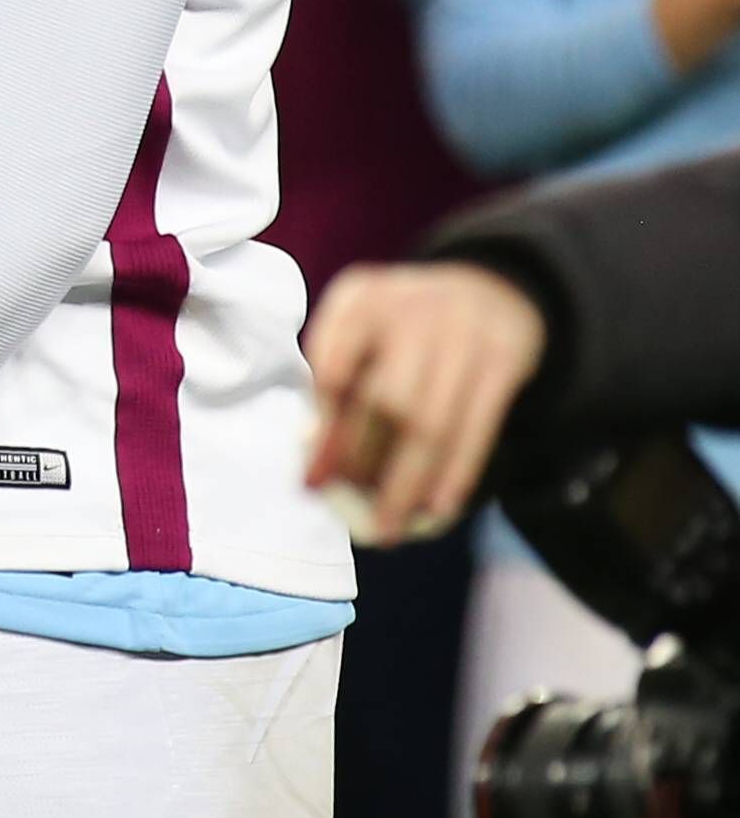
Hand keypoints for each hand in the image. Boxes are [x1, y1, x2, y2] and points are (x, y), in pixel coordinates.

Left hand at [306, 260, 549, 541]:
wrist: (493, 289)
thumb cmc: (404, 325)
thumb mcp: (362, 324)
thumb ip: (339, 376)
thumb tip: (316, 455)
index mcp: (361, 300)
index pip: (334, 371)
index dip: (323, 434)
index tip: (312, 484)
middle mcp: (411, 311)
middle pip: (386, 403)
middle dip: (366, 467)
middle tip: (355, 515)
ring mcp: (462, 334)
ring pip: (432, 425)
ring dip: (408, 484)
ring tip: (390, 528)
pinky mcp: (505, 361)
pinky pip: (477, 428)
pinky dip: (456, 473)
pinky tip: (438, 508)